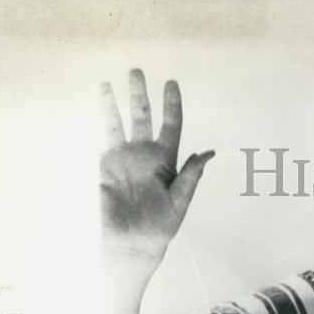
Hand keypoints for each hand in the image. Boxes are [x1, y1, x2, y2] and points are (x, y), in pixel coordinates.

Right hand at [99, 69, 213, 260]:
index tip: (171, 83)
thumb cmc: (160, 227)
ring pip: (123, 122)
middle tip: (137, 71)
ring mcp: (126, 157)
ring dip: (120, 101)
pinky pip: (107, 134)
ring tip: (115, 78)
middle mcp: (146, 154)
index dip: (172, 105)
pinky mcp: (108, 163)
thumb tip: (209, 153)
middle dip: (141, 95)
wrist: (132, 242)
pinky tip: (104, 96)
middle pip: (144, 117)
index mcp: (167, 162)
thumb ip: (192, 177)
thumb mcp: (180, 202)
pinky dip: (106, 114)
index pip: (171, 126)